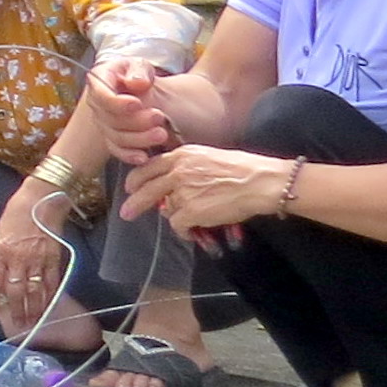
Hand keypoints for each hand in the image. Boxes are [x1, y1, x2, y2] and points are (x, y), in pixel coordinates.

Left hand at [0, 184, 74, 331]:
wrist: (41, 199)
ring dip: (35, 308)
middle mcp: (18, 258)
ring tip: (34, 321)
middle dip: (17, 311)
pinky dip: (50, 294)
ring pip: (35, 290)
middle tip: (19, 325)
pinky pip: (52, 280)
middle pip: (17, 291)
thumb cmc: (16, 213)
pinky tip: (49, 303)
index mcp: (0, 251)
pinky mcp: (54, 257)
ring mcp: (37, 258)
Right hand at [88, 60, 174, 158]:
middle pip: (109, 119)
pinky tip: (145, 157)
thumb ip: (139, 71)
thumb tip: (137, 83)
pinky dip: (130, 156)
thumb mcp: (140, 66)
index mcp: (100, 81)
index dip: (117, 103)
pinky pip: (117, 151)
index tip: (138, 103)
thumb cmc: (138, 76)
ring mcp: (104, 124)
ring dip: (139, 139)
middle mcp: (98, 104)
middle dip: (135, 121)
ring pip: (115, 137)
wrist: (141, 92)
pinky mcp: (113, 139)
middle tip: (159, 116)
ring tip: (162, 134)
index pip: (101, 95)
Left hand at [122, 145, 295, 232]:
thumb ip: (185, 170)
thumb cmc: (242, 170)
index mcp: (181, 155)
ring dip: (177, 216)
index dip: (136, 179)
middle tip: (126, 213)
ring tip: (193, 219)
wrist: (260, 182)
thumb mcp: (207, 158)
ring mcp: (182, 191)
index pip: (149, 166)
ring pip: (167, 209)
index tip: (130, 187)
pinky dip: (184, 230)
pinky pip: (177, 225)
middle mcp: (177, 171)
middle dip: (134, 202)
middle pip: (146, 188)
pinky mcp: (190, 210)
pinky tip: (193, 231)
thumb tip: (169, 191)